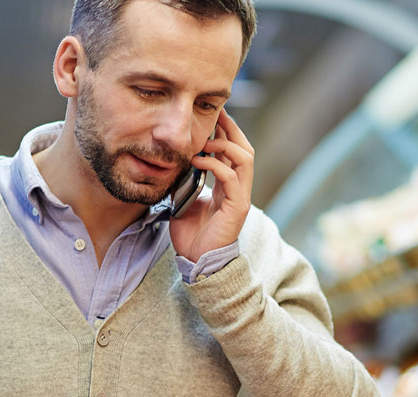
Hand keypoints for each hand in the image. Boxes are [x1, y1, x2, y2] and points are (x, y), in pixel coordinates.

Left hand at [169, 109, 254, 262]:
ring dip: (224, 144)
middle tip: (214, 115)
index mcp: (228, 185)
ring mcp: (240, 196)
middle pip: (245, 147)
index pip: (233, 150)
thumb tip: (173, 160)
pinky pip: (231, 177)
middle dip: (230, 128)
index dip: (224, 130)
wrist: (196, 261)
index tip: (210, 114)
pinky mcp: (237, 207)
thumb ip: (185, 180)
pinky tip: (198, 161)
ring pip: (245, 158)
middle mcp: (238, 188)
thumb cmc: (191, 235)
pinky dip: (215, 164)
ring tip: (205, 141)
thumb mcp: (184, 199)